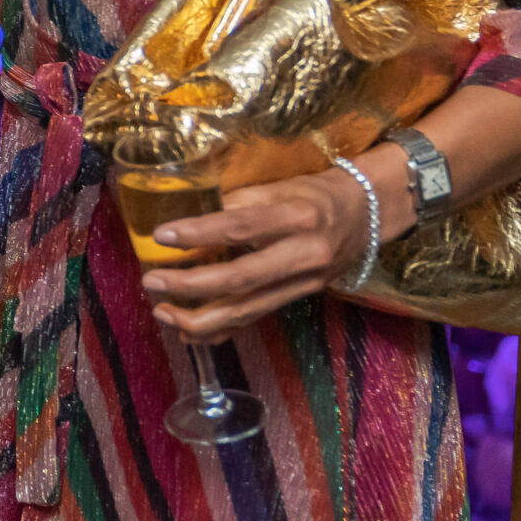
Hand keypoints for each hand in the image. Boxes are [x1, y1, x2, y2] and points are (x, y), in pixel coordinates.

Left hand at [141, 169, 374, 342]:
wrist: (368, 215)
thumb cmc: (315, 194)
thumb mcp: (281, 186)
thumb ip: (239, 200)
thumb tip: (188, 211)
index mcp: (297, 217)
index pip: (242, 227)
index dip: (200, 233)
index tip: (161, 236)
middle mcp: (304, 254)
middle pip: (242, 278)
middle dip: (192, 285)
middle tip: (152, 282)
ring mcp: (304, 283)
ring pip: (248, 309)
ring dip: (201, 318)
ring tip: (163, 313)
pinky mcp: (300, 299)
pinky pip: (256, 319)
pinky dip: (222, 331)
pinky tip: (190, 333)